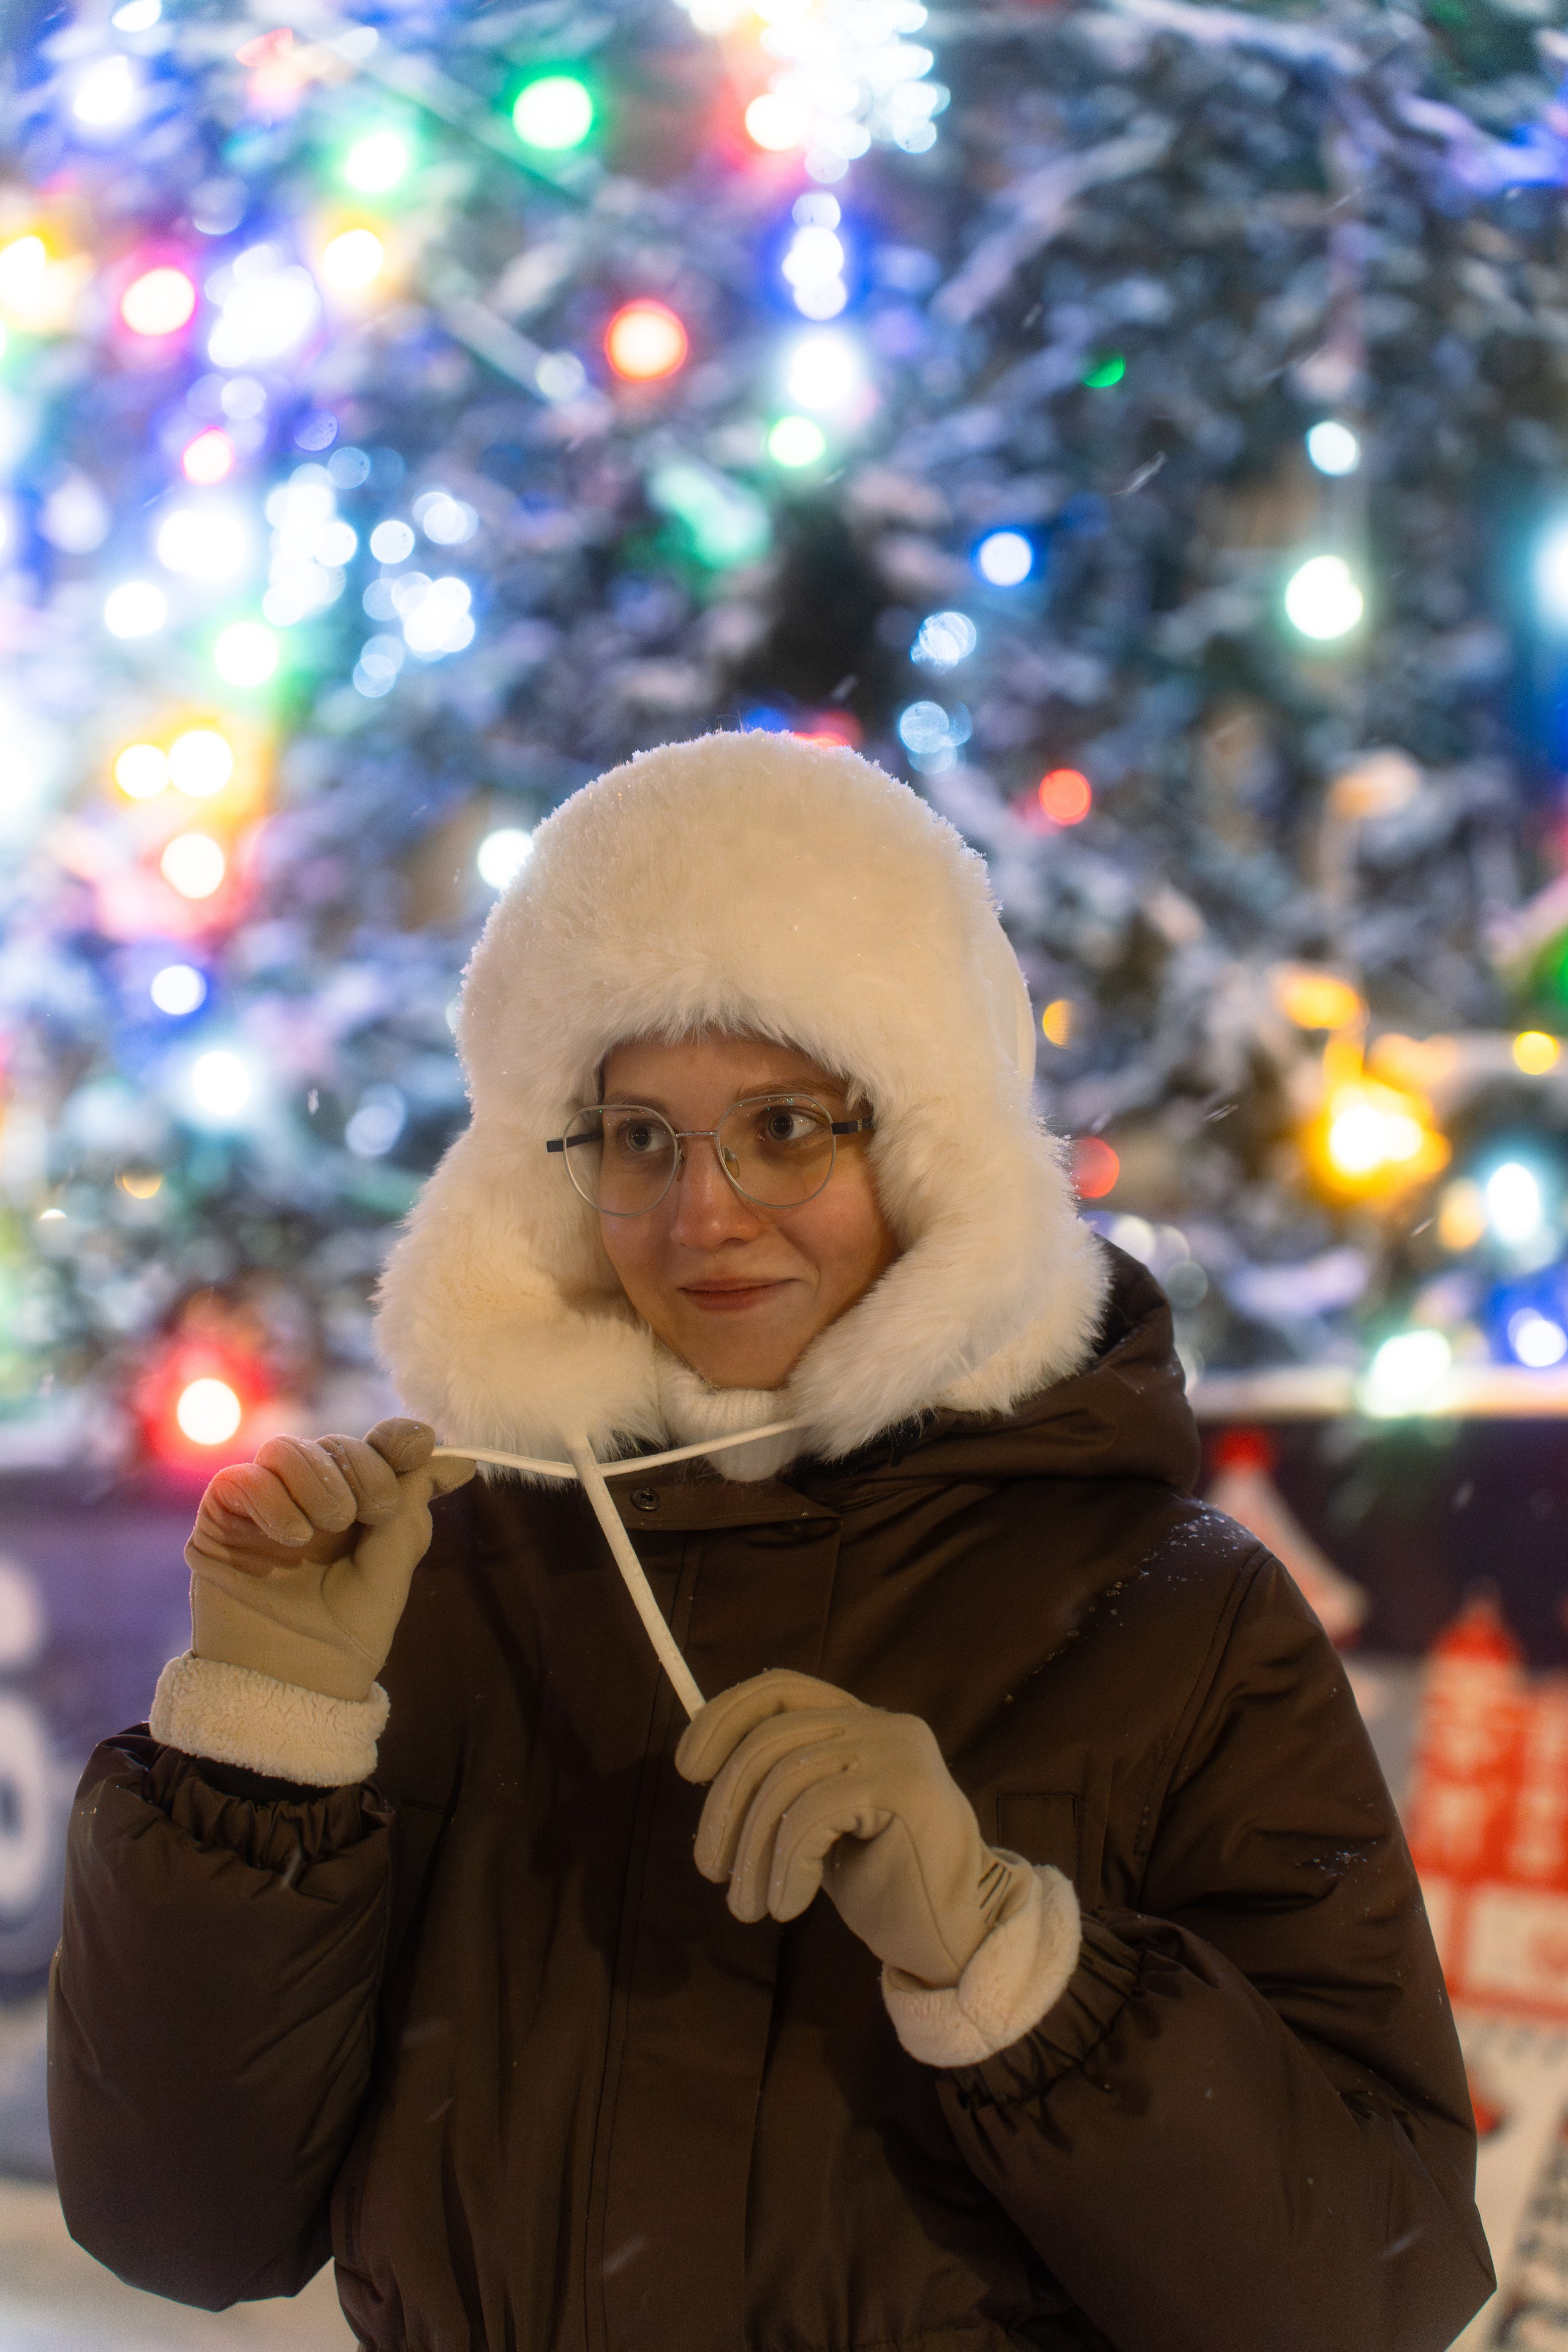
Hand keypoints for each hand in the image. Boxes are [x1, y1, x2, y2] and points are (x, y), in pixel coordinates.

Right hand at [185, 1419, 474, 1701]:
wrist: (292, 1681)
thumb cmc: (346, 1632)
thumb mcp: (392, 1567)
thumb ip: (411, 1507)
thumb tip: (461, 1460)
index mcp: (357, 1503)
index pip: (376, 1446)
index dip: (397, 1438)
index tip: (418, 1446)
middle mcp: (310, 1496)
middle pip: (336, 1444)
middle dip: (363, 1468)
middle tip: (374, 1511)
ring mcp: (265, 1504)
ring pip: (287, 1450)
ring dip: (318, 1481)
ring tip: (328, 1527)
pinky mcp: (223, 1518)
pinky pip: (242, 1479)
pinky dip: (272, 1499)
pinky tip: (293, 1537)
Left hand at [675, 1669, 1027, 1986]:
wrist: (956, 1936)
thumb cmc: (883, 1880)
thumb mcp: (820, 1821)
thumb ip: (784, 1783)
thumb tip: (704, 1763)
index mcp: (859, 1720)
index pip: (779, 1688)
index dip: (723, 1716)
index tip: (688, 1768)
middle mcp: (880, 1723)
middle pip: (770, 1738)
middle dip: (725, 1807)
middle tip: (711, 1870)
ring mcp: (896, 1752)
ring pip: (785, 1779)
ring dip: (751, 1850)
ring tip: (747, 1906)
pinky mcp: (903, 1791)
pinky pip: (812, 1814)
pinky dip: (786, 1864)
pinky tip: (786, 1905)